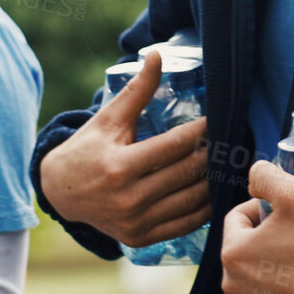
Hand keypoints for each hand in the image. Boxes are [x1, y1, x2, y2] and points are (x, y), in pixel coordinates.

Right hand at [41, 51, 211, 245]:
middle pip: (187, 173)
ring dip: (216, 181)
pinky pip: (186, 224)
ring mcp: (136, 222)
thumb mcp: (108, 119)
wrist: (60, 193)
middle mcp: (128, 198)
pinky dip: (206, 208)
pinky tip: (216, 189)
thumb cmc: (87, 150)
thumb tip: (157, 55)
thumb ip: (136, 91)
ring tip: (230, 162)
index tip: (218, 119)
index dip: (201, 131)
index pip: (174, 146)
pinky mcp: (141, 238)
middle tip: (232, 140)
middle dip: (214, 154)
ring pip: (192, 201)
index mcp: (119, 166)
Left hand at [219, 160, 293, 293]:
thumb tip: (254, 177)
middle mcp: (233, 288)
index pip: (237, 220)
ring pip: (255, 284)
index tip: (285, 215)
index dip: (261, 210)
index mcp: (233, 253)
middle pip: (244, 254)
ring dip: (270, 274)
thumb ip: (265, 176)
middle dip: (264, 244)